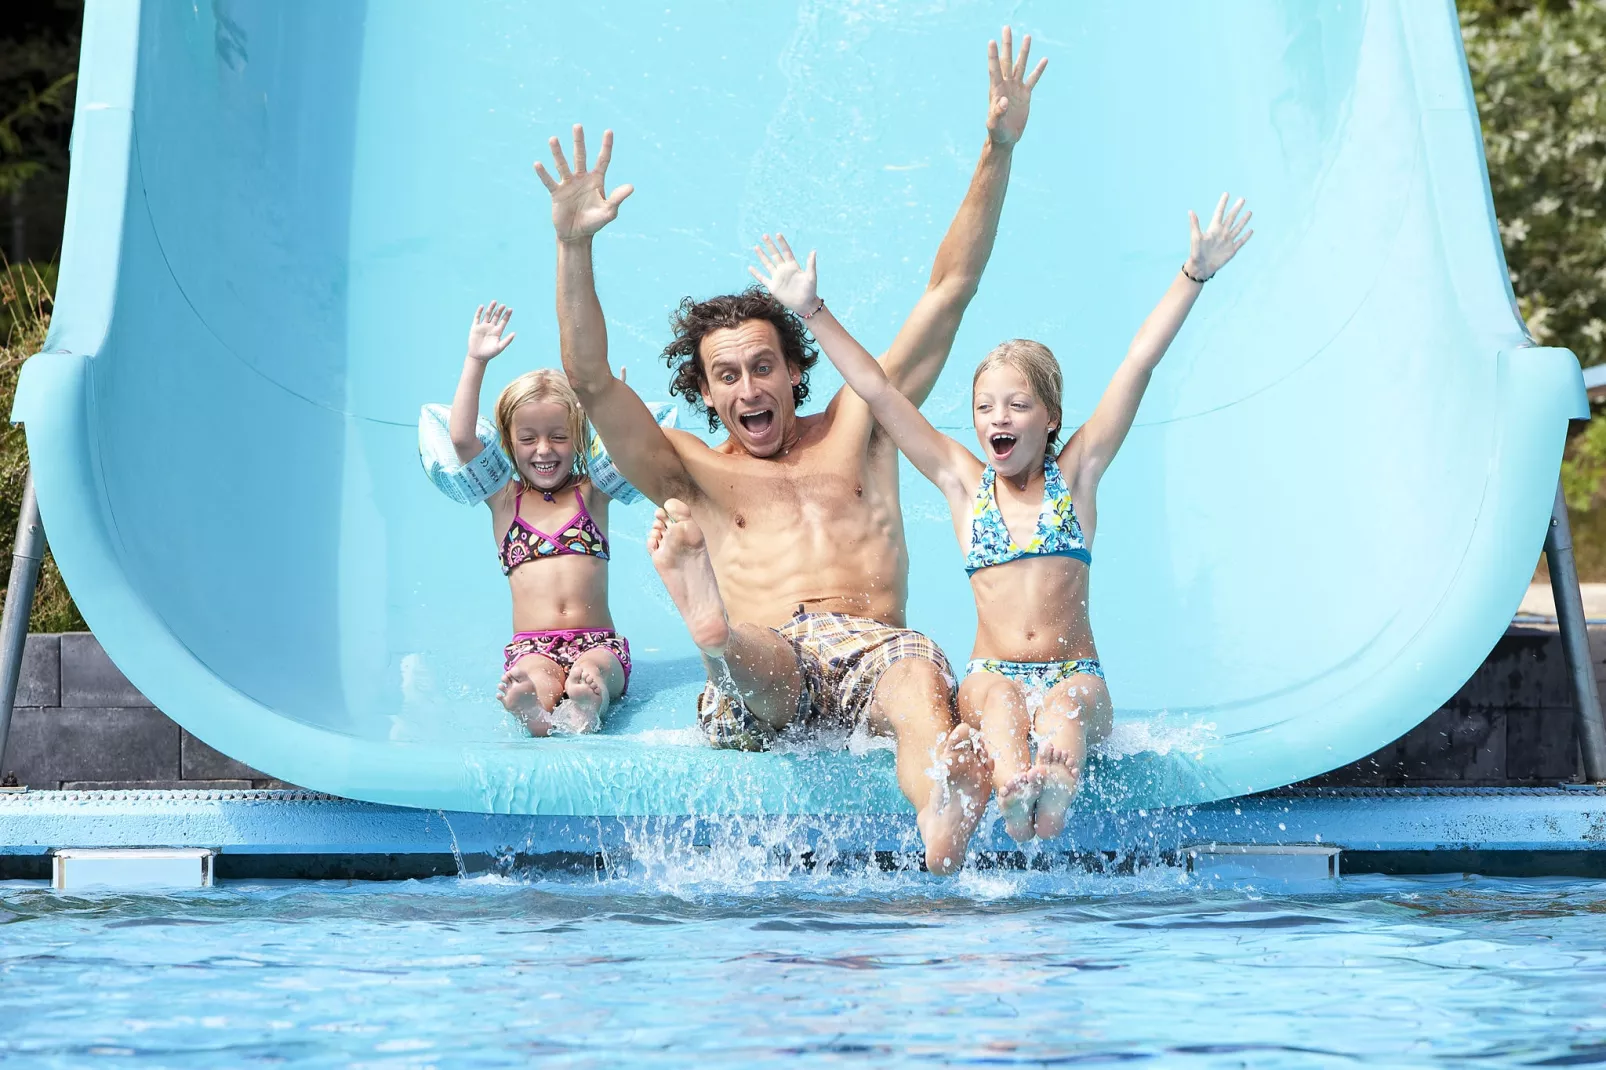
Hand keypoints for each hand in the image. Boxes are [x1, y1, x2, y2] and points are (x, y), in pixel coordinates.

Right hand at [467, 302, 515, 362]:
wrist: (478, 357)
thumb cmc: (490, 353)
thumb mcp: (500, 347)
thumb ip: (507, 340)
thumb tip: (514, 333)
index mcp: (497, 332)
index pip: (503, 321)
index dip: (507, 315)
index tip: (510, 309)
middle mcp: (491, 328)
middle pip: (496, 316)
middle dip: (499, 311)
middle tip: (503, 305)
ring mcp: (483, 327)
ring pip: (487, 315)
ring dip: (491, 308)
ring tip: (494, 302)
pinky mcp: (475, 327)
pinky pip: (477, 318)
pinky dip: (479, 312)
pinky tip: (482, 306)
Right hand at [534, 124, 634, 242]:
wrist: (577, 235)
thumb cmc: (595, 223)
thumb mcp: (609, 212)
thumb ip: (618, 198)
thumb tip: (631, 187)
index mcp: (597, 180)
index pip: (603, 160)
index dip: (606, 146)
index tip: (609, 131)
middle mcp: (582, 178)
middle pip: (580, 156)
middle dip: (579, 142)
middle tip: (578, 126)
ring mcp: (568, 184)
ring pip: (562, 165)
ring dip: (558, 153)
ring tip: (553, 139)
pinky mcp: (557, 193)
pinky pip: (549, 182)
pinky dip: (544, 174)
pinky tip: (538, 164)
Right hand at [747, 233, 817, 316]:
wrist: (804, 304)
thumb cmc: (810, 291)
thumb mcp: (811, 276)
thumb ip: (811, 264)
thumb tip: (813, 251)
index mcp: (793, 266)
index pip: (786, 252)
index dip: (782, 243)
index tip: (778, 234)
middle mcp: (784, 270)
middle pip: (775, 255)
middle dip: (770, 245)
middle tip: (764, 235)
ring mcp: (777, 278)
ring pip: (767, 264)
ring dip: (762, 256)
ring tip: (756, 247)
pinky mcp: (773, 286)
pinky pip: (762, 278)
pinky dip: (756, 273)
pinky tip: (750, 268)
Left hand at [986, 27, 1047, 145]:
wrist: (1005, 138)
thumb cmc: (996, 132)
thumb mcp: (994, 124)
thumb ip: (997, 113)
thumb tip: (1002, 101)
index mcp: (996, 90)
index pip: (994, 69)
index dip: (993, 55)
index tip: (992, 41)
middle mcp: (1006, 85)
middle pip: (1007, 61)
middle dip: (1007, 45)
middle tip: (1006, 28)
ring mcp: (1016, 88)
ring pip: (1020, 65)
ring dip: (1024, 51)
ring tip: (1027, 36)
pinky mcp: (1025, 94)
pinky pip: (1033, 79)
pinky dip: (1038, 70)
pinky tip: (1044, 59)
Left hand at [1186, 194, 1253, 279]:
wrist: (1201, 267)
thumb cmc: (1196, 252)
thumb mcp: (1195, 237)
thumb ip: (1195, 224)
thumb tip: (1190, 211)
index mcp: (1213, 228)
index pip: (1219, 213)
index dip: (1223, 203)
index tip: (1226, 193)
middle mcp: (1222, 233)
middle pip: (1231, 218)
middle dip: (1237, 208)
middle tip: (1242, 199)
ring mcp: (1228, 241)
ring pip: (1238, 227)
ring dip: (1244, 220)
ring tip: (1249, 212)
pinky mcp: (1232, 250)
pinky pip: (1241, 241)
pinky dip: (1246, 236)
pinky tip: (1251, 230)